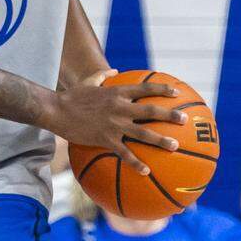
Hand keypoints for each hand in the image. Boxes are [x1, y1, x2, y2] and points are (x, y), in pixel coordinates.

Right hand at [42, 78, 186, 174]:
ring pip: (143, 133)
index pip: (145, 88)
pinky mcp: (105, 139)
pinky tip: (146, 171)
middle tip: (185, 120)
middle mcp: (119, 107)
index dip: (162, 90)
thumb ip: (103, 75)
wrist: (56, 110)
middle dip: (170, 115)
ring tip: (175, 146)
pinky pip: (124, 153)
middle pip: (150, 111)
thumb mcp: (89, 81)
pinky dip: (136, 162)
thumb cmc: (72, 96)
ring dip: (161, 140)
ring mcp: (113, 124)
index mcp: (117, 92)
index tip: (176, 92)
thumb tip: (114, 70)